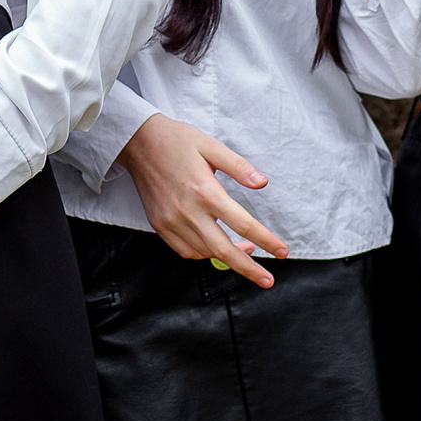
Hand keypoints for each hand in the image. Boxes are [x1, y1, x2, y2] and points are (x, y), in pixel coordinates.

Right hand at [116, 113, 288, 287]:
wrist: (138, 143)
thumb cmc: (177, 140)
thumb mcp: (211, 145)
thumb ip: (238, 166)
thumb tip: (262, 182)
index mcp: (205, 191)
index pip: (242, 223)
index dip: (266, 240)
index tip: (282, 251)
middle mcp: (188, 211)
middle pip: (223, 249)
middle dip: (249, 269)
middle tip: (268, 280)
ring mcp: (171, 221)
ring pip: (204, 253)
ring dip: (227, 258)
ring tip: (246, 251)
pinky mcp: (160, 226)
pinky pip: (185, 251)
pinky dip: (203, 254)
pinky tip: (215, 246)